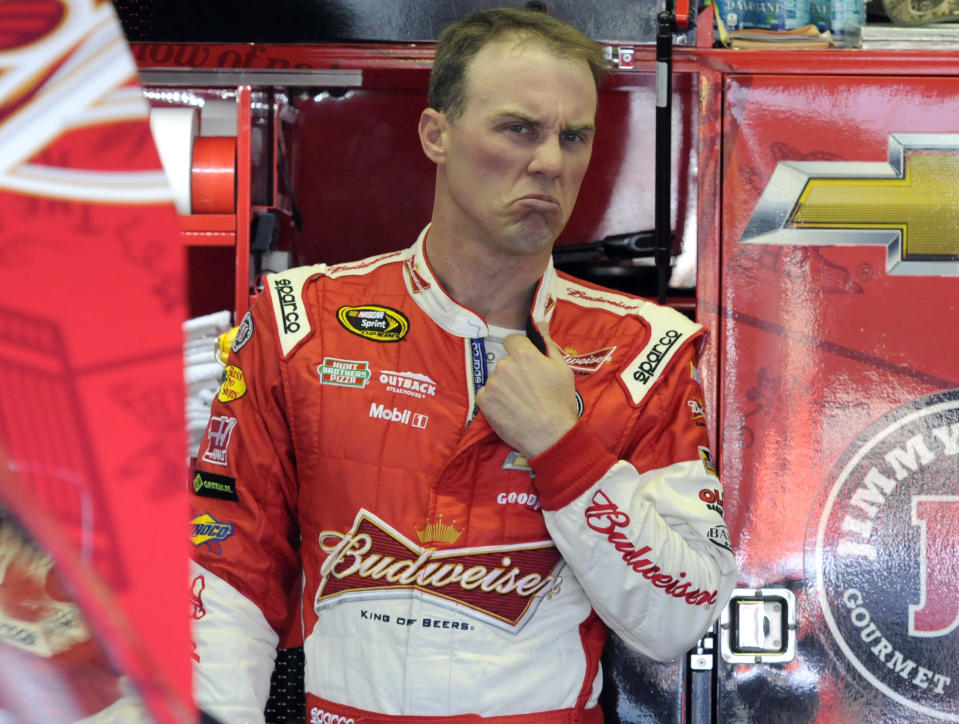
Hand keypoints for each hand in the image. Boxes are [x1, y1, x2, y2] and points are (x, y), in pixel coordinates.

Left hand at [475, 327, 578, 458]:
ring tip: (519, 402)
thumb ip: (548, 343)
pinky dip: (494, 400)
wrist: (551, 436)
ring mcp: (492, 384)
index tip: (526, 363)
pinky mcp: (484, 402)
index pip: (512, 340)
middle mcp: (504, 366)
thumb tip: (541, 323)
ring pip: (495, 378)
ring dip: (504, 385)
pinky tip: (509, 409)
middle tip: (527, 387)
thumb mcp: (562, 369)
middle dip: (513, 370)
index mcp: (524, 355)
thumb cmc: (560, 402)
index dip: (520, 350)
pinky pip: (486, 394)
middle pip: (504, 360)